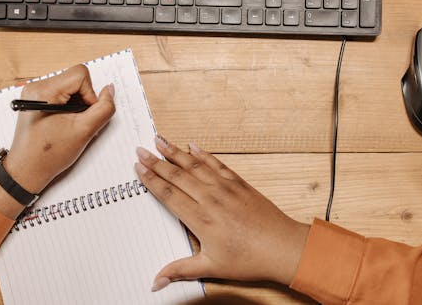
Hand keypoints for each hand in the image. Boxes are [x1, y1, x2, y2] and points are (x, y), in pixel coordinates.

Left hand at [4, 64, 115, 193]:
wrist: (26, 170)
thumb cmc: (49, 154)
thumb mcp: (84, 131)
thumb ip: (103, 108)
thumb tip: (110, 90)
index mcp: (44, 91)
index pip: (80, 75)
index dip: (90, 94)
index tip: (84, 115)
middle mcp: (36, 87)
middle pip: (75, 80)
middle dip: (83, 100)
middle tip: (77, 122)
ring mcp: (35, 93)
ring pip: (70, 87)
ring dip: (76, 105)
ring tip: (68, 125)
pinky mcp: (36, 100)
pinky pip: (61, 94)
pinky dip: (68, 107)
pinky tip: (63, 124)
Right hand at [135, 137, 309, 290]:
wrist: (282, 248)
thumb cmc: (250, 259)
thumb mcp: (211, 267)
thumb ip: (180, 270)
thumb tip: (157, 281)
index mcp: (201, 219)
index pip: (168, 194)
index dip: (151, 179)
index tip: (139, 168)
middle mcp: (210, 199)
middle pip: (177, 175)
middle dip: (156, 161)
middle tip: (141, 149)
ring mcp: (225, 188)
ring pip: (194, 165)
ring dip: (175, 151)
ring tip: (160, 140)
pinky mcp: (239, 183)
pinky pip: (216, 164)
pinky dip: (203, 154)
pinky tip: (193, 146)